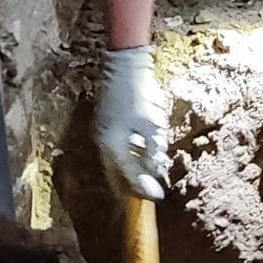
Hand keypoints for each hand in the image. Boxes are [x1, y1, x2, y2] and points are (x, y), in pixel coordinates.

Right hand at [95, 45, 169, 199]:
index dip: (143, 187)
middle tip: (153, 191)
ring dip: (135, 168)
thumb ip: (152, 150)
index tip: (158, 197)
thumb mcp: (151, 125)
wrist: (125, 65)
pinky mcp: (109, 123)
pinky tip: (145, 156)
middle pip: (119, 171)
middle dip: (136, 182)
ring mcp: (104, 132)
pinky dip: (132, 155)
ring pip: (119, 159)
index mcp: (111, 145)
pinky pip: (119, 147)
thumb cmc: (139, 94)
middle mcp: (103, 142)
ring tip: (152, 175)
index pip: (127, 175)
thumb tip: (155, 170)